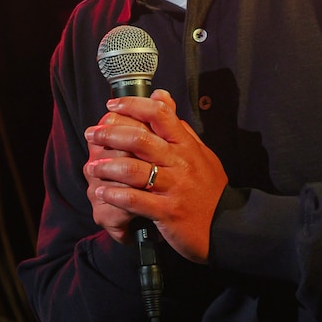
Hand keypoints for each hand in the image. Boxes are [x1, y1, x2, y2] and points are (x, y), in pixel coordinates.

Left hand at [84, 90, 227, 262]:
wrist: (228, 225)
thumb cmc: (210, 188)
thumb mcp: (200, 152)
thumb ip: (178, 126)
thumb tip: (161, 96)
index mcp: (186, 145)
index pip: (159, 114)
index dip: (132, 105)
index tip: (111, 105)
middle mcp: (180, 162)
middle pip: (139, 140)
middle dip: (110, 134)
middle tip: (92, 134)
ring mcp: (174, 187)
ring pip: (133, 170)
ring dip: (107, 167)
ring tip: (92, 167)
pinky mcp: (167, 212)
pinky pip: (135, 200)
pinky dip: (115, 195)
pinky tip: (102, 192)